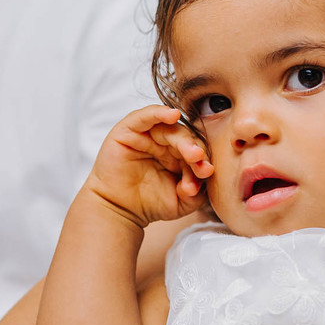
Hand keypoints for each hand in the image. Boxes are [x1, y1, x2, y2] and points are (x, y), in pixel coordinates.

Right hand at [85, 106, 213, 228]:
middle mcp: (165, 143)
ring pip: (170, 129)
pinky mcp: (128, 130)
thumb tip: (205, 173)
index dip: (203, 160)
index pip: (197, 151)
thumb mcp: (182, 201)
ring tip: (192, 152)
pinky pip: (145, 116)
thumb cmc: (149, 204)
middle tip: (199, 160)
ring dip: (183, 139)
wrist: (118, 211)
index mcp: (180, 155)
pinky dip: (159, 113)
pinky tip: (172, 115)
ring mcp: (147, 135)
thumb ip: (198, 190)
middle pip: (186, 139)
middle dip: (195, 150)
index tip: (207, 173)